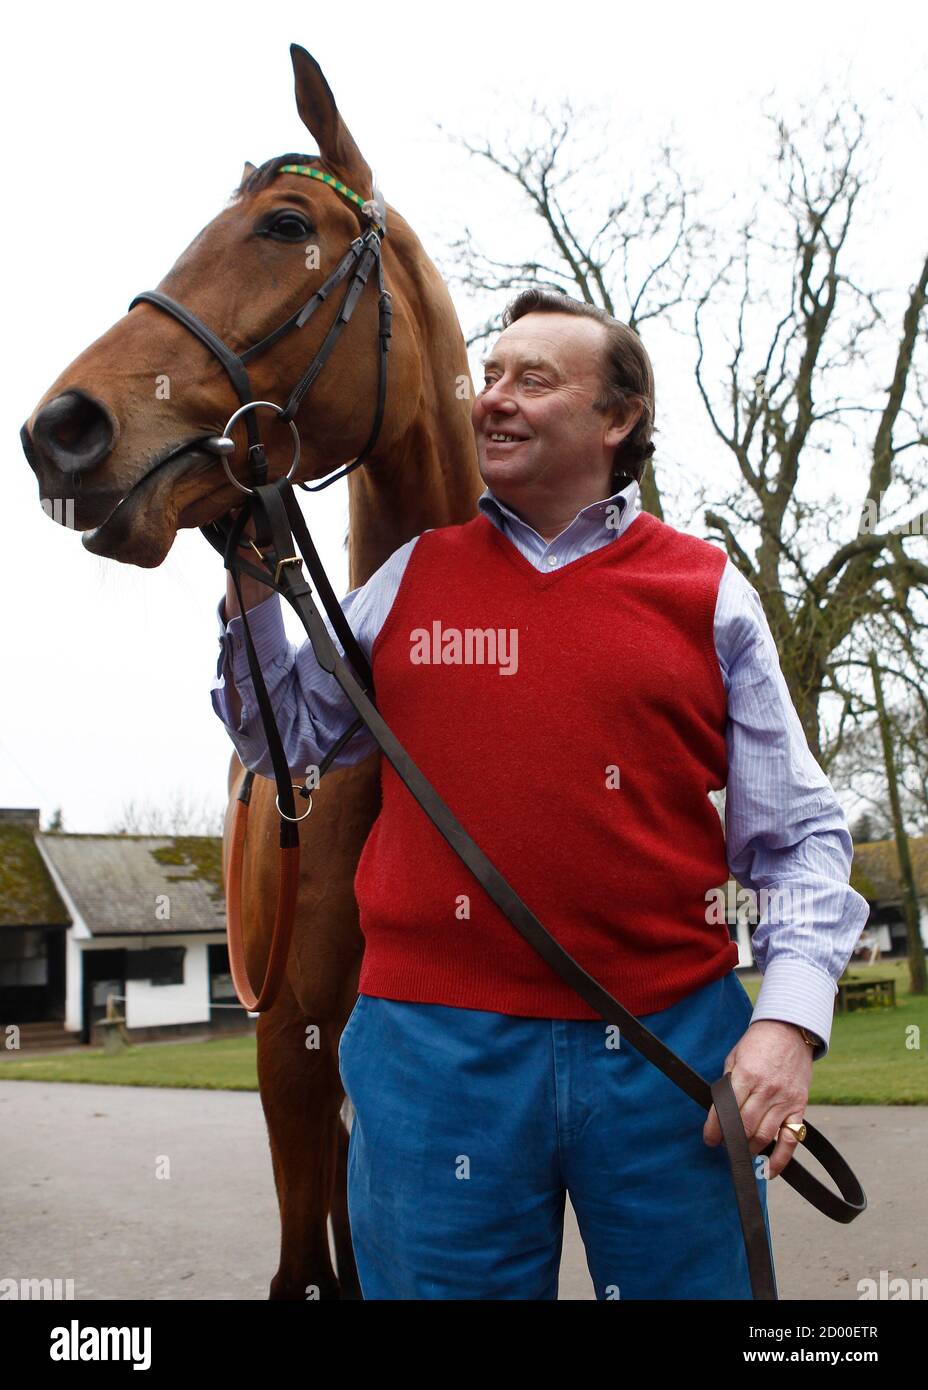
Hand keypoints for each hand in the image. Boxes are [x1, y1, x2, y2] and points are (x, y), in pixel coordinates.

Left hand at [703, 1020, 811, 1179]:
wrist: (790, 1031)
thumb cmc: (758, 1043)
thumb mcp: (735, 1057)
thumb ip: (729, 1084)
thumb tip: (720, 1111)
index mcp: (746, 1075)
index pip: (726, 1109)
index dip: (715, 1129)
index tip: (709, 1139)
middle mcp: (766, 1089)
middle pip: (744, 1127)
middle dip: (731, 1141)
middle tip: (724, 1146)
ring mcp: (784, 1100)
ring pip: (764, 1136)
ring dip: (750, 1149)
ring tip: (741, 1153)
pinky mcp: (799, 1106)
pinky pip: (791, 1140)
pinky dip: (781, 1159)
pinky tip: (769, 1171)